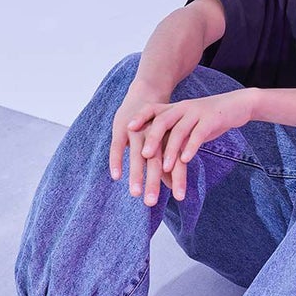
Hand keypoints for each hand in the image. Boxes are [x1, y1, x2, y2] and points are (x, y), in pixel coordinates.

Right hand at [110, 82, 188, 205]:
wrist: (147, 92)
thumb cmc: (158, 126)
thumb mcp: (166, 141)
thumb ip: (168, 163)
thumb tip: (173, 187)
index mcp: (169, 139)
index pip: (176, 161)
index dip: (178, 179)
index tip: (179, 198)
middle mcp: (154, 136)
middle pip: (156, 162)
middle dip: (153, 183)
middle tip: (151, 203)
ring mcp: (137, 131)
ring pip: (137, 155)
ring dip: (136, 175)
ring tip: (135, 194)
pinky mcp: (121, 128)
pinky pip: (117, 146)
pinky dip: (117, 160)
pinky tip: (116, 176)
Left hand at [127, 90, 254, 185]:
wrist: (238, 105)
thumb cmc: (209, 119)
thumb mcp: (188, 122)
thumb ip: (173, 133)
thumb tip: (155, 153)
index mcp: (175, 108)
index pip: (152, 109)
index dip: (140, 118)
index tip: (127, 129)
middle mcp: (183, 108)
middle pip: (162, 121)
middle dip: (152, 138)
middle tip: (142, 155)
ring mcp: (197, 113)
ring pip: (180, 130)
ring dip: (170, 150)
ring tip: (164, 167)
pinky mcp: (212, 120)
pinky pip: (199, 134)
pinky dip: (191, 147)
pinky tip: (186, 160)